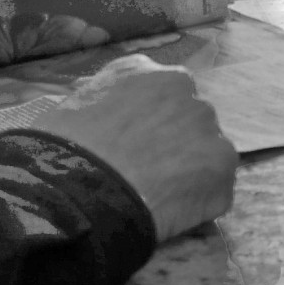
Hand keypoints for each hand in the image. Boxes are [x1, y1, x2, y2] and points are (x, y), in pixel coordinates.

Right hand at [29, 55, 237, 241]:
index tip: (133, 142)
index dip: (147, 121)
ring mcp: (208, 127)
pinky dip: (199, 203)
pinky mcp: (223, 169)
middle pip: (187, 117)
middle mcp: (183, 87)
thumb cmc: (61, 149)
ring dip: (190, 170)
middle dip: (173, 141)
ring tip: (159, 196)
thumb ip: (101, 102)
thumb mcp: (71, 107)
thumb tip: (104, 110)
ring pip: (206, 151)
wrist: (78, 189)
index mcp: (143, 70)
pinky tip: (170, 214)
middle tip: (147, 171)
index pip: (157, 91)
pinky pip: (214, 188)